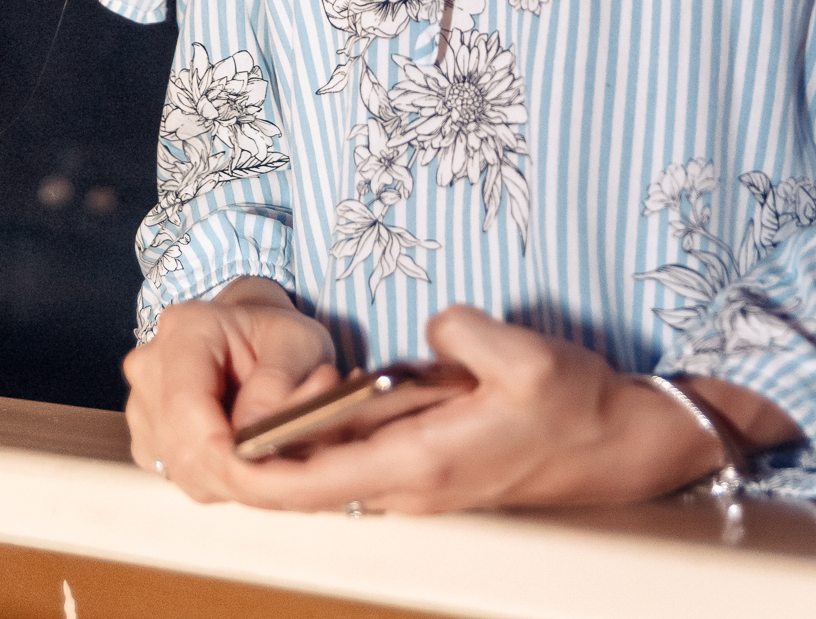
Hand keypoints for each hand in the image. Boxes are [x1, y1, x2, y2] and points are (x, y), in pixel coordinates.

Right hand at [124, 277, 337, 501]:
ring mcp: (143, 407)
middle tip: (298, 479)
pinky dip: (224, 482)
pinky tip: (250, 456)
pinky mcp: (148, 440)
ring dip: (237, 482)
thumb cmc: (275, 337)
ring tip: (279, 459)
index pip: (186, 406)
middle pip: (184, 450)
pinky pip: (185, 479)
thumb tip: (252, 429)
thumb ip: (278, 382)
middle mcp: (152, 367)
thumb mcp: (298, 342)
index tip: (271, 475)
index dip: (224, 452)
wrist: (256, 340)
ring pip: (187, 473)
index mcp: (186, 329)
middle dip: (242, 477)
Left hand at [132, 299, 799, 513]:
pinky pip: (355, 468)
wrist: (618, 446)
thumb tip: (431, 326)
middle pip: (308, 488)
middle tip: (197, 430)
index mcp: (423, 463)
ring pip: (329, 479)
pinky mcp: (429, 474)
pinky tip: (299, 417)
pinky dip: (317, 452)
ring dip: (281, 461)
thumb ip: (465, 333)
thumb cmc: (576, 406)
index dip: (255, 474)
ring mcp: (418, 488)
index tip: (208, 455)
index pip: (315, 483)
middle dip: (251, 466)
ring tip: (229, 421)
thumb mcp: (528, 357)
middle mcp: (411, 487)